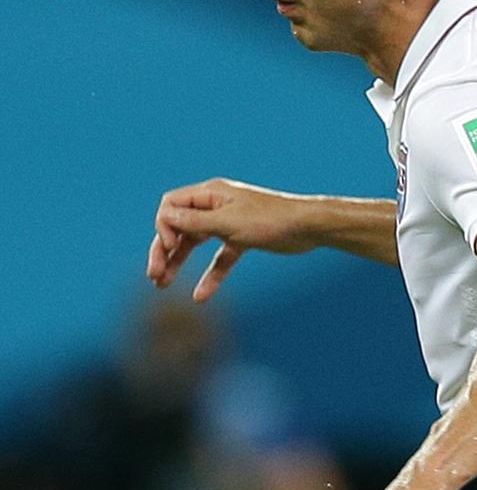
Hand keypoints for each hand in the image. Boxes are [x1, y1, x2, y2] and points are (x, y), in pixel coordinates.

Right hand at [147, 178, 313, 301]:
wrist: (310, 227)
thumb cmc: (270, 220)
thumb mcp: (227, 223)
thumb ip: (194, 222)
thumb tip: (164, 217)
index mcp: (212, 193)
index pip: (171, 205)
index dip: (164, 227)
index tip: (171, 246)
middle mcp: (217, 205)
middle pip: (179, 227)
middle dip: (163, 250)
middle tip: (154, 276)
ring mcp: (230, 222)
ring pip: (195, 243)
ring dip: (178, 262)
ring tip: (161, 285)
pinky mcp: (243, 239)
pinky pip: (219, 258)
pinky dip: (211, 275)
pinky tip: (200, 296)